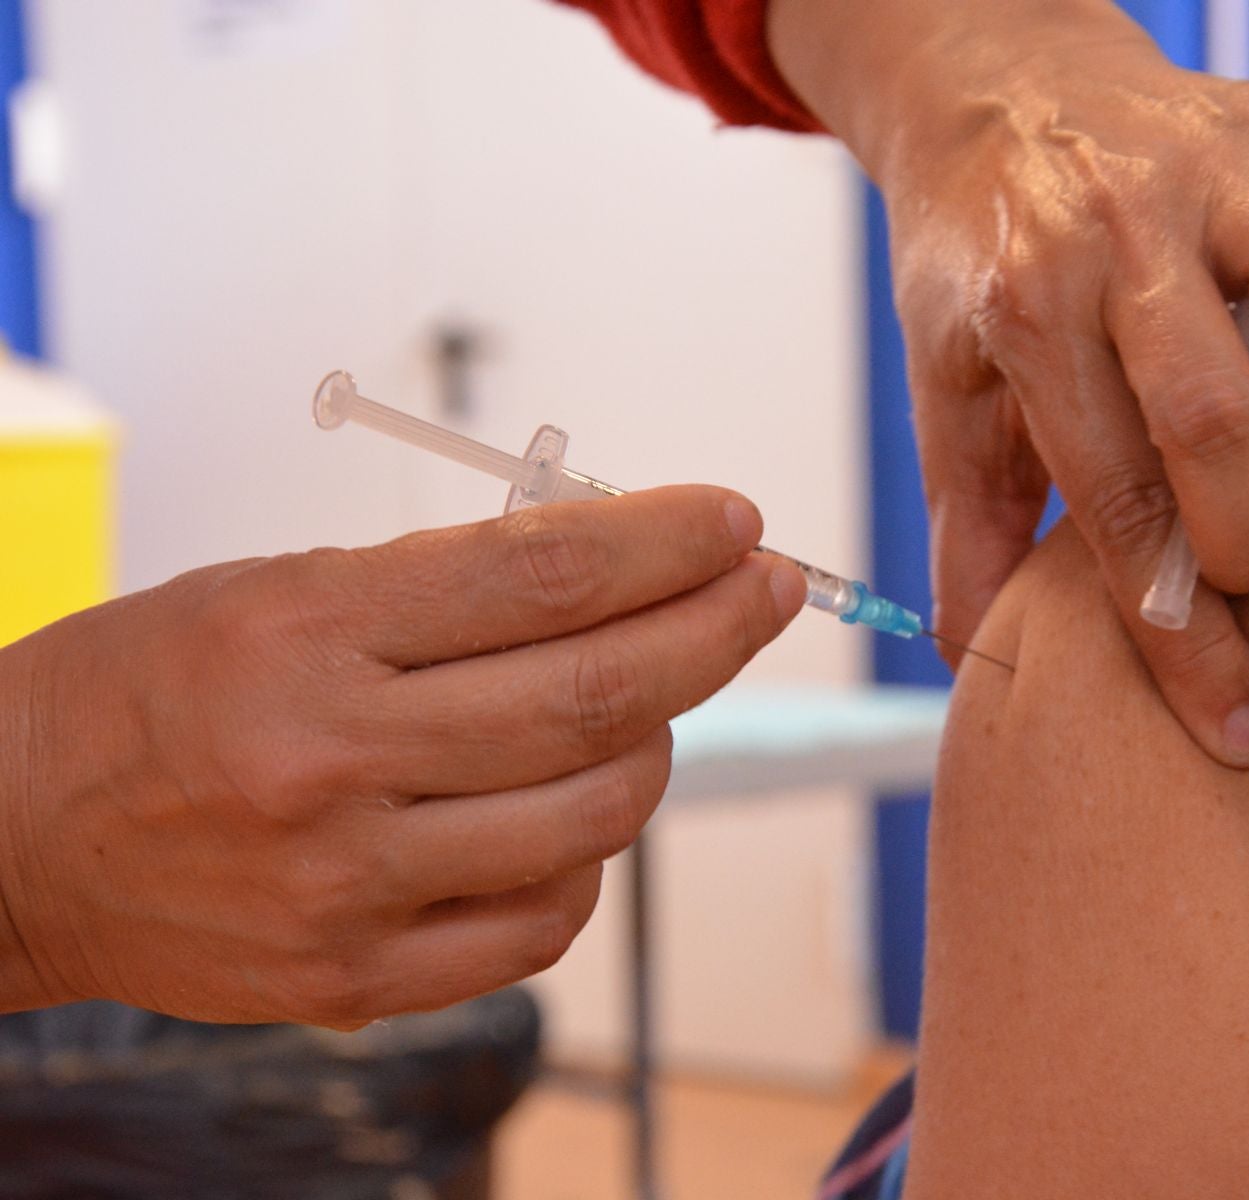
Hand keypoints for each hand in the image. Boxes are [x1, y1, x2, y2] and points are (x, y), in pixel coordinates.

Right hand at [0, 488, 803, 1026]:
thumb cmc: (147, 694)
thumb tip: (615, 570)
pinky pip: (540, 923)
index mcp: (306, 636)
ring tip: (658, 699)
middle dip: (715, 631)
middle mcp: (332, 763)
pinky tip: (580, 812)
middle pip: (597, 697)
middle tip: (767, 590)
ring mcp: (348, 886)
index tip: (737, 521)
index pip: (543, 577)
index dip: (666, 545)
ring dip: (660, 744)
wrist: (8, 842)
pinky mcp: (353, 980)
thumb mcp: (275, 594)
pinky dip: (589, 859)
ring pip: (593, 816)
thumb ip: (440, 593)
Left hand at [770, 0, 1248, 765]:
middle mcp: (1119, 234)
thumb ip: (968, 525)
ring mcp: (1212, 166)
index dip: (1181, 636)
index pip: (1113, 504)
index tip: (1239, 726)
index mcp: (1027, 314)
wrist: (995, 88)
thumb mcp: (947, 388)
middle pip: (1218, 414)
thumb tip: (974, 657)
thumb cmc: (979, 260)